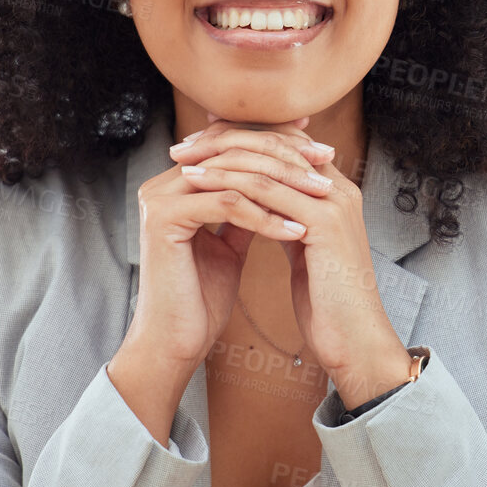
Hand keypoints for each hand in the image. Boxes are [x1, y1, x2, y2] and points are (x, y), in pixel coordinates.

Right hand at [123, 114, 332, 373]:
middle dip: (286, 155)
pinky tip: (296, 230)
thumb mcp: (229, 245)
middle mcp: (162, 184)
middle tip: (327, 160)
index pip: (234, 146)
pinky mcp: (164, 219)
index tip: (321, 152)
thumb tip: (275, 190)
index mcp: (177, 184)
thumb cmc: (200, 299)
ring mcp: (159, 198)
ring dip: (283, 185)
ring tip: (320, 196)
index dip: (279, 144)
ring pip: (233, 174)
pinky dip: (265, 217)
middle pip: (234, 150)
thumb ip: (243, 213)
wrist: (176, 341)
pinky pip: (227, 205)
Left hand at [168, 115, 407, 396]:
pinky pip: (267, 191)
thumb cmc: (328, 305)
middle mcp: (339, 188)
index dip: (243, 137)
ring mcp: (334, 202)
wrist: (354, 341)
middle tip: (185, 144)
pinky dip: (228, 184)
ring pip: (269, 162)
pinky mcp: (324, 223)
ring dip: (220, 158)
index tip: (203, 141)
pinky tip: (198, 184)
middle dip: (226, 139)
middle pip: (277, 141)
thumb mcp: (305, 251)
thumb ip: (289, 220)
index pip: (286, 143)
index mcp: (335, 192)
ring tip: (183, 161)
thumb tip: (260, 205)